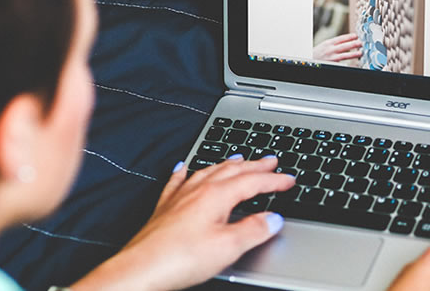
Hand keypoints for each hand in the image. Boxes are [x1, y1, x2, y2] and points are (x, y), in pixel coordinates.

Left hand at [72, 155, 294, 290]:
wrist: (140, 270)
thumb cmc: (179, 258)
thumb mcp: (228, 247)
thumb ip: (254, 230)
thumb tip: (273, 219)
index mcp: (216, 196)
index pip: (252, 182)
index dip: (274, 180)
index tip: (289, 179)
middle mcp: (197, 190)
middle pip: (232, 171)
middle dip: (254, 165)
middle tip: (270, 160)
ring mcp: (179, 197)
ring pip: (208, 172)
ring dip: (227, 164)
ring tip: (238, 158)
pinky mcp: (165, 209)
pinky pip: (178, 181)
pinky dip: (185, 172)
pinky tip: (183, 167)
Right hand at [313, 33, 362, 61]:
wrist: (307, 61)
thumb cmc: (316, 54)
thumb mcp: (323, 46)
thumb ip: (333, 44)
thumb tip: (345, 42)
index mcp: (328, 43)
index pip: (340, 38)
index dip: (349, 37)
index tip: (356, 35)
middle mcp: (329, 50)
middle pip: (343, 46)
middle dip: (353, 43)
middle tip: (361, 42)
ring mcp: (330, 58)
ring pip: (343, 55)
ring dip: (353, 54)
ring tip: (360, 52)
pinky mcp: (331, 64)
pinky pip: (341, 64)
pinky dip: (348, 64)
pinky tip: (354, 64)